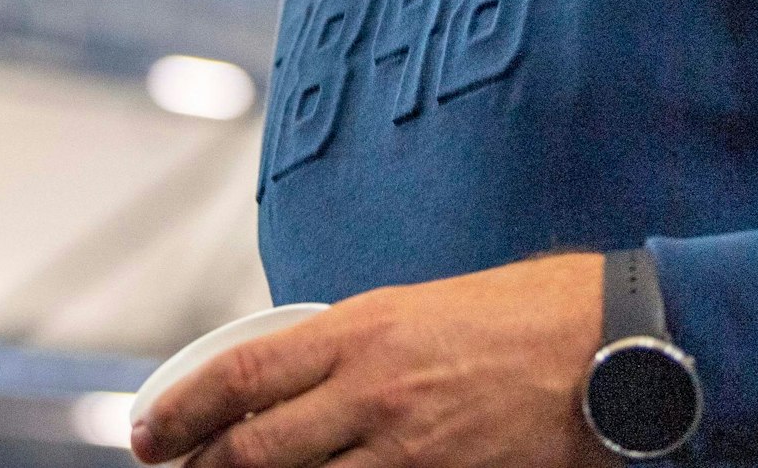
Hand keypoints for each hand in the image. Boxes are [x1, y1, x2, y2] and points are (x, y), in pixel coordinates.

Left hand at [134, 252, 615, 467]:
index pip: (241, 376)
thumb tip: (295, 378)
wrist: (608, 345)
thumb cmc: (523, 313)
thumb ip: (355, 344)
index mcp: (362, 329)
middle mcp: (373, 391)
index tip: (148, 434)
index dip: (180, 411)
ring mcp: (408, 451)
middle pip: (253, 450)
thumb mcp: (421, 306)